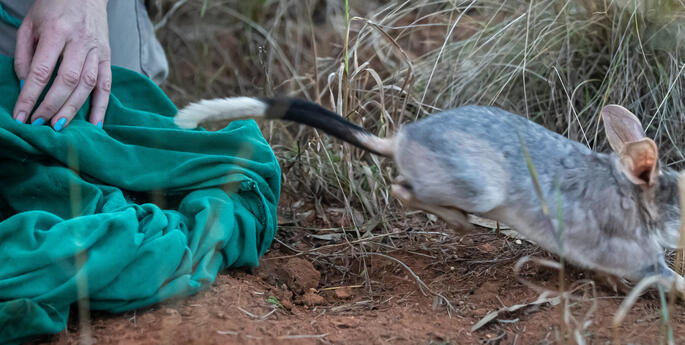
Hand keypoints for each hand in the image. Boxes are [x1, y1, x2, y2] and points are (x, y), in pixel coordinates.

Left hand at [13, 0, 110, 130]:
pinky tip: (94, 124)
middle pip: (67, 81)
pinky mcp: (108, 57)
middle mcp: (80, 42)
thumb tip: (25, 85)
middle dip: (51, 105)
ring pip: (87, 85)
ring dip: (73, 108)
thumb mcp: (31, 24)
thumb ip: (25, 54)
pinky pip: (106, 85)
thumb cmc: (54, 8)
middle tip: (39, 124)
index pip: (42, 70)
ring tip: (59, 125)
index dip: (30, 95)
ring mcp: (97, 51)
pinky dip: (101, 107)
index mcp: (58, 31)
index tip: (21, 115)